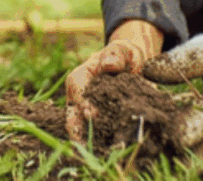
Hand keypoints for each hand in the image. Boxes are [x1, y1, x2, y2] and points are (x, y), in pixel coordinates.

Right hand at [66, 19, 163, 140]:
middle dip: (75, 128)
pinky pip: (93, 133)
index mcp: (82, 74)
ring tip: (96, 153)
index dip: (82, 101)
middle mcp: (79, 94)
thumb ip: (117, 54)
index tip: (91, 115)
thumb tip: (108, 64)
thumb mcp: (124, 50)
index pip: (76, 87)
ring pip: (78, 126)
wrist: (132, 65)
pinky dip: (99, 143)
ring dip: (85, 139)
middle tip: (84, 144)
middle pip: (70, 112)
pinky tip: (109, 152)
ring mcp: (85, 109)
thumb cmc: (125, 55)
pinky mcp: (96, 121)